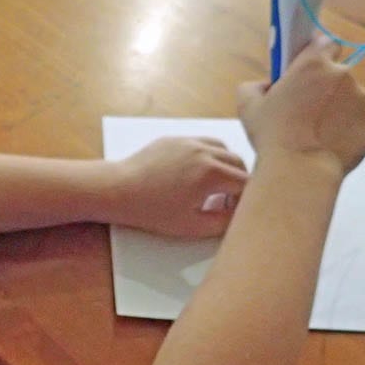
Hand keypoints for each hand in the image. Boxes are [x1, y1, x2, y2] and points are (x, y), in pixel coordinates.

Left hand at [107, 136, 248, 237]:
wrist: (118, 190)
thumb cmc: (152, 210)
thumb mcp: (193, 226)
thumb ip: (224, 222)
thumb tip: (239, 216)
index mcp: (212, 172)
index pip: (246, 183)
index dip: (246, 200)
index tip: (237, 212)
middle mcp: (204, 151)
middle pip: (239, 162)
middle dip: (240, 182)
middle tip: (229, 201)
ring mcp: (189, 140)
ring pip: (223, 148)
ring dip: (227, 165)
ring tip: (217, 185)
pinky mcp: (175, 138)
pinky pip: (203, 142)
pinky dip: (210, 155)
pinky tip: (198, 172)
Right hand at [238, 35, 364, 174]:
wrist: (300, 172)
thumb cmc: (272, 136)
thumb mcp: (248, 105)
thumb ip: (256, 86)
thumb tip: (267, 86)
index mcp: (314, 64)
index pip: (324, 42)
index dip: (316, 55)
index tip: (307, 68)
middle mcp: (344, 76)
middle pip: (338, 74)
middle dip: (326, 88)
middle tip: (306, 110)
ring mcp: (364, 101)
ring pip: (352, 99)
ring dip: (339, 110)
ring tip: (317, 134)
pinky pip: (362, 123)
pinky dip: (350, 131)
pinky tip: (330, 145)